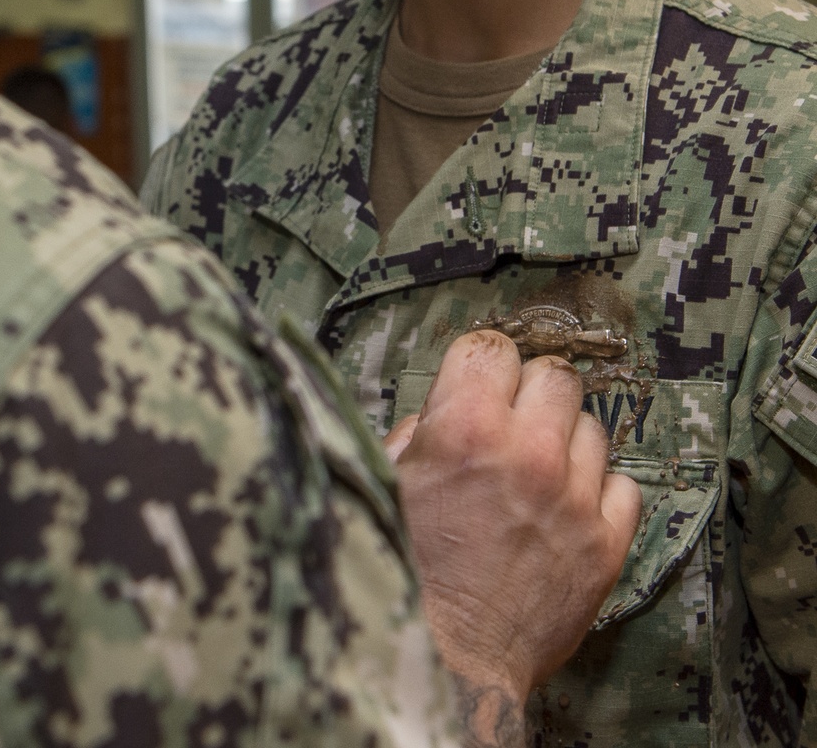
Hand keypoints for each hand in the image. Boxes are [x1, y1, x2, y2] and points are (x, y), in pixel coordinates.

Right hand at [384, 331, 641, 746]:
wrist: (446, 663)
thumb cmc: (405, 572)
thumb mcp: (387, 483)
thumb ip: (419, 432)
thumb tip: (442, 409)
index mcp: (463, 428)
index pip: (492, 347)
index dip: (481, 366)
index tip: (477, 386)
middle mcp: (527, 452)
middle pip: (555, 374)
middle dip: (530, 394)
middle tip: (510, 426)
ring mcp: (573, 498)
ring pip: (592, 425)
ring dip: (566, 442)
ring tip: (537, 476)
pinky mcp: (605, 544)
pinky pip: (624, 485)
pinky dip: (599, 492)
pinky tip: (567, 510)